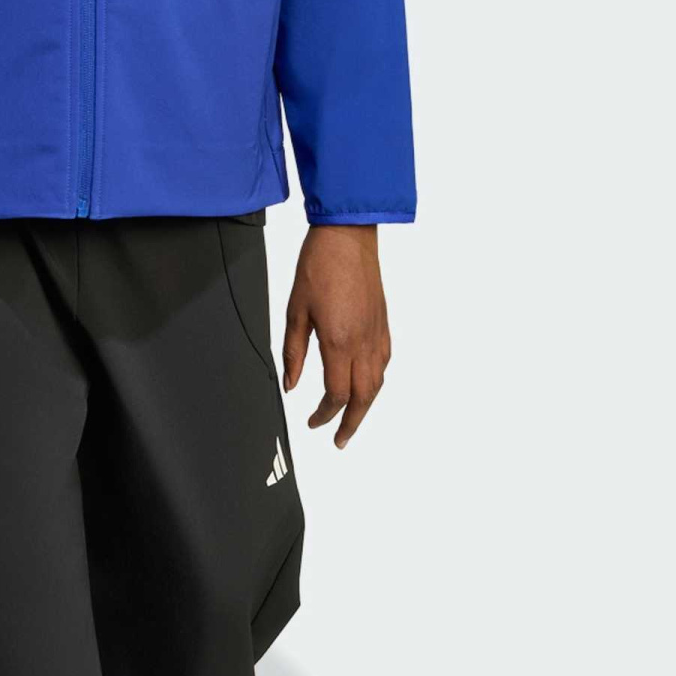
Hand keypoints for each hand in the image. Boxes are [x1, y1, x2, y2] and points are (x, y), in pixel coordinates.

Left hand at [282, 225, 390, 446]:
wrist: (347, 236)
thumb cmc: (318, 267)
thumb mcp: (295, 311)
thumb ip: (293, 352)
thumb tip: (290, 384)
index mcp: (338, 342)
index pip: (336, 394)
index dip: (324, 415)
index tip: (312, 422)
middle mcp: (363, 342)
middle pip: (364, 397)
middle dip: (352, 423)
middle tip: (339, 439)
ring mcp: (377, 333)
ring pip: (378, 382)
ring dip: (365, 405)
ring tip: (352, 418)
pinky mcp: (384, 323)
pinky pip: (384, 362)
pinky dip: (375, 381)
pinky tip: (365, 383)